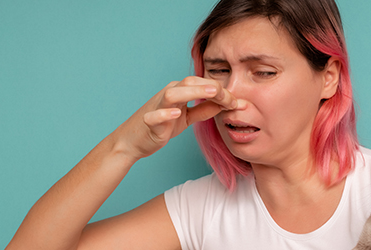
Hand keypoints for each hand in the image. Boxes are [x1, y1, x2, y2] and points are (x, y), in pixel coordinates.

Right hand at [112, 76, 236, 160]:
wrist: (132, 142)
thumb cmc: (160, 126)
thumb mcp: (186, 117)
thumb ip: (204, 110)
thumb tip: (224, 104)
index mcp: (178, 92)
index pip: (201, 84)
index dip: (221, 91)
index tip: (237, 101)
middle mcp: (168, 95)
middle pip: (189, 82)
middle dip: (211, 87)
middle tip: (230, 95)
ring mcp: (156, 107)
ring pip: (172, 94)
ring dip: (193, 92)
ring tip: (212, 94)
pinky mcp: (148, 122)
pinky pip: (154, 116)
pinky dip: (165, 113)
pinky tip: (176, 113)